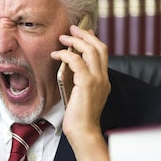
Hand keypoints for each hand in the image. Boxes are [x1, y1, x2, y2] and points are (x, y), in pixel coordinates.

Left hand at [50, 25, 110, 160]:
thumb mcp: (79, 94)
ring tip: (62, 38)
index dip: (93, 40)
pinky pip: (76, 61)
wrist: (83, 132)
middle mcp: (103, 78)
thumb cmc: (78, 118)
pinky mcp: (86, 83)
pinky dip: (65, 54)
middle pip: (99, 47)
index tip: (84, 32)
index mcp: (103, 80)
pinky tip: (56, 55)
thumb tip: (67, 65)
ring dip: (75, 41)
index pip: (102, 54)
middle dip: (85, 35)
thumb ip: (78, 80)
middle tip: (72, 28)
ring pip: (90, 50)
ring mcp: (97, 80)